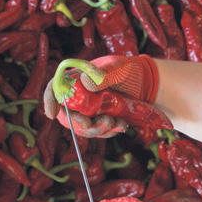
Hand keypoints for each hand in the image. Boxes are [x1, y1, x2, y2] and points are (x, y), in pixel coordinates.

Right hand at [42, 55, 159, 137]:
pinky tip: (122, 125)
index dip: (50, 100)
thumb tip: (84, 82)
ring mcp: (90, 109)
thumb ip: (103, 75)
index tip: (52, 114)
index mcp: (78, 77)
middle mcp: (80, 95)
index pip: (56, 87)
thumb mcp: (119, 69)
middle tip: (94, 125)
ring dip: (98, 130)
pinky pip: (98, 132)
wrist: (150, 87)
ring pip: (83, 127)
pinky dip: (108, 132)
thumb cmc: (132, 72)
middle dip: (79, 124)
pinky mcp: (100, 120)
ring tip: (116, 122)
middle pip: (67, 114)